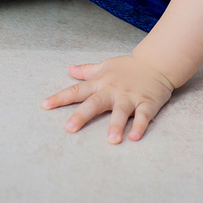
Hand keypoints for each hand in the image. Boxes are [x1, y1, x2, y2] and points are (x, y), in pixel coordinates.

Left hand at [41, 55, 173, 142]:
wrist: (157, 62)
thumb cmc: (129, 67)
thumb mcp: (106, 65)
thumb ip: (87, 70)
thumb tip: (69, 69)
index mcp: (101, 82)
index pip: (77, 90)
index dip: (60, 97)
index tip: (44, 105)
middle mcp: (113, 90)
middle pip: (95, 103)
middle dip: (82, 115)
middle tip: (69, 128)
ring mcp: (130, 97)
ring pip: (121, 112)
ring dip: (116, 126)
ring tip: (111, 140)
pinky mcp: (147, 103)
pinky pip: (144, 116)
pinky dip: (140, 126)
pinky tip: (134, 137)